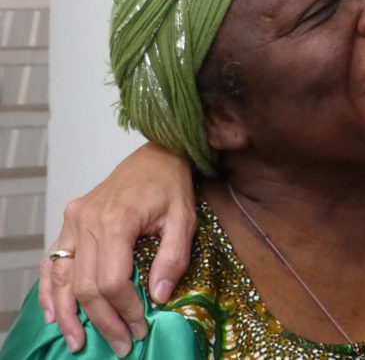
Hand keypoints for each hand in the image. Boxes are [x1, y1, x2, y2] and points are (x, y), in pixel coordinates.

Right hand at [37, 143, 196, 356]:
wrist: (156, 154)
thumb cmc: (171, 184)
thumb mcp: (185, 218)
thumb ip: (173, 257)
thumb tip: (159, 296)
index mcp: (117, 221)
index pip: (112, 281)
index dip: (125, 309)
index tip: (141, 327)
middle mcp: (88, 221)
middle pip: (86, 286)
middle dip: (102, 321)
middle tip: (121, 345)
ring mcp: (74, 221)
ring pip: (62, 278)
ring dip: (68, 315)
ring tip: (77, 342)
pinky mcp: (70, 221)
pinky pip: (52, 261)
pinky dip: (49, 290)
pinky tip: (53, 314)